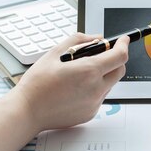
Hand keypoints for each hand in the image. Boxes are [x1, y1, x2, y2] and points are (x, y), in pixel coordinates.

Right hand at [12, 33, 128, 130]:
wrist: (27, 111)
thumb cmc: (37, 83)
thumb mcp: (54, 53)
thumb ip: (79, 40)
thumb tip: (97, 37)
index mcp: (89, 71)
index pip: (119, 56)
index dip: (123, 45)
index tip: (123, 40)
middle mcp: (96, 89)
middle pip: (120, 70)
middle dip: (115, 60)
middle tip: (101, 55)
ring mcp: (94, 103)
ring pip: (109, 84)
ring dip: (103, 74)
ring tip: (79, 74)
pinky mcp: (90, 113)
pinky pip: (99, 97)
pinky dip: (94, 89)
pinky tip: (74, 88)